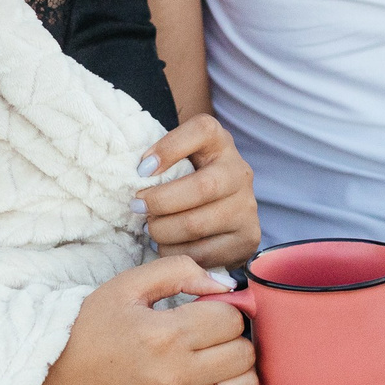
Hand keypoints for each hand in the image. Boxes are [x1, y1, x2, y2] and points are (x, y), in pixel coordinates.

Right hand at [16, 256, 259, 384]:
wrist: (49, 382)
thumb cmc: (86, 330)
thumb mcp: (126, 286)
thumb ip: (179, 272)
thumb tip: (225, 283)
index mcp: (164, 335)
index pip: (231, 318)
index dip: (225, 306)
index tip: (207, 307)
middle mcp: (176, 376)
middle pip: (245, 352)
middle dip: (234, 335)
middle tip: (212, 330)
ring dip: (238, 367)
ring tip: (214, 355)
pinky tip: (208, 381)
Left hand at [133, 113, 258, 269]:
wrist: (221, 208)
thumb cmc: (186, 178)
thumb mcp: (176, 157)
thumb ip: (158, 159)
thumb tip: (138, 175)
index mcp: (220, 142)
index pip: (202, 131)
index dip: (169, 148)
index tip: (142, 169)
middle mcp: (240, 172)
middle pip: (202, 187)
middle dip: (160, 201)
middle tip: (137, 207)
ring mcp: (247, 207)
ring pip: (198, 224)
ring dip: (163, 231)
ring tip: (150, 228)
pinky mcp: (248, 238)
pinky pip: (204, 253)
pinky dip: (175, 253)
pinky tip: (166, 245)